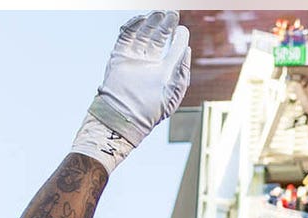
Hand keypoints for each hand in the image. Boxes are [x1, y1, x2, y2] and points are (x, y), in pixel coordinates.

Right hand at [89, 11, 191, 145]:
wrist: (127, 114)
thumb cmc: (154, 105)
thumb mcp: (175, 85)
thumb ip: (182, 65)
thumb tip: (188, 48)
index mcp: (164, 71)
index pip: (172, 48)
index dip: (177, 37)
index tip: (182, 28)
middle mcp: (148, 63)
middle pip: (157, 37)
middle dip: (165, 25)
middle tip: (172, 13)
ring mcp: (133, 58)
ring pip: (143, 34)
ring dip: (150, 22)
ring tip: (159, 13)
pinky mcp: (119, 56)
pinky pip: (126, 36)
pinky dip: (133, 26)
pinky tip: (142, 19)